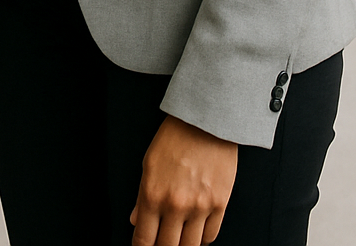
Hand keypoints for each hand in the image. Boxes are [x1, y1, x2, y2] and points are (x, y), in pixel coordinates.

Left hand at [130, 116, 237, 244]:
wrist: (206, 121)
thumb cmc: (175, 137)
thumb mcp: (149, 163)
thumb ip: (141, 196)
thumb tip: (135, 220)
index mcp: (152, 194)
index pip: (144, 239)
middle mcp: (175, 205)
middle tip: (161, 243)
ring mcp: (199, 207)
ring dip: (183, 245)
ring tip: (178, 239)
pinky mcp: (220, 204)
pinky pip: (210, 236)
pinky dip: (202, 239)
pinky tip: (196, 233)